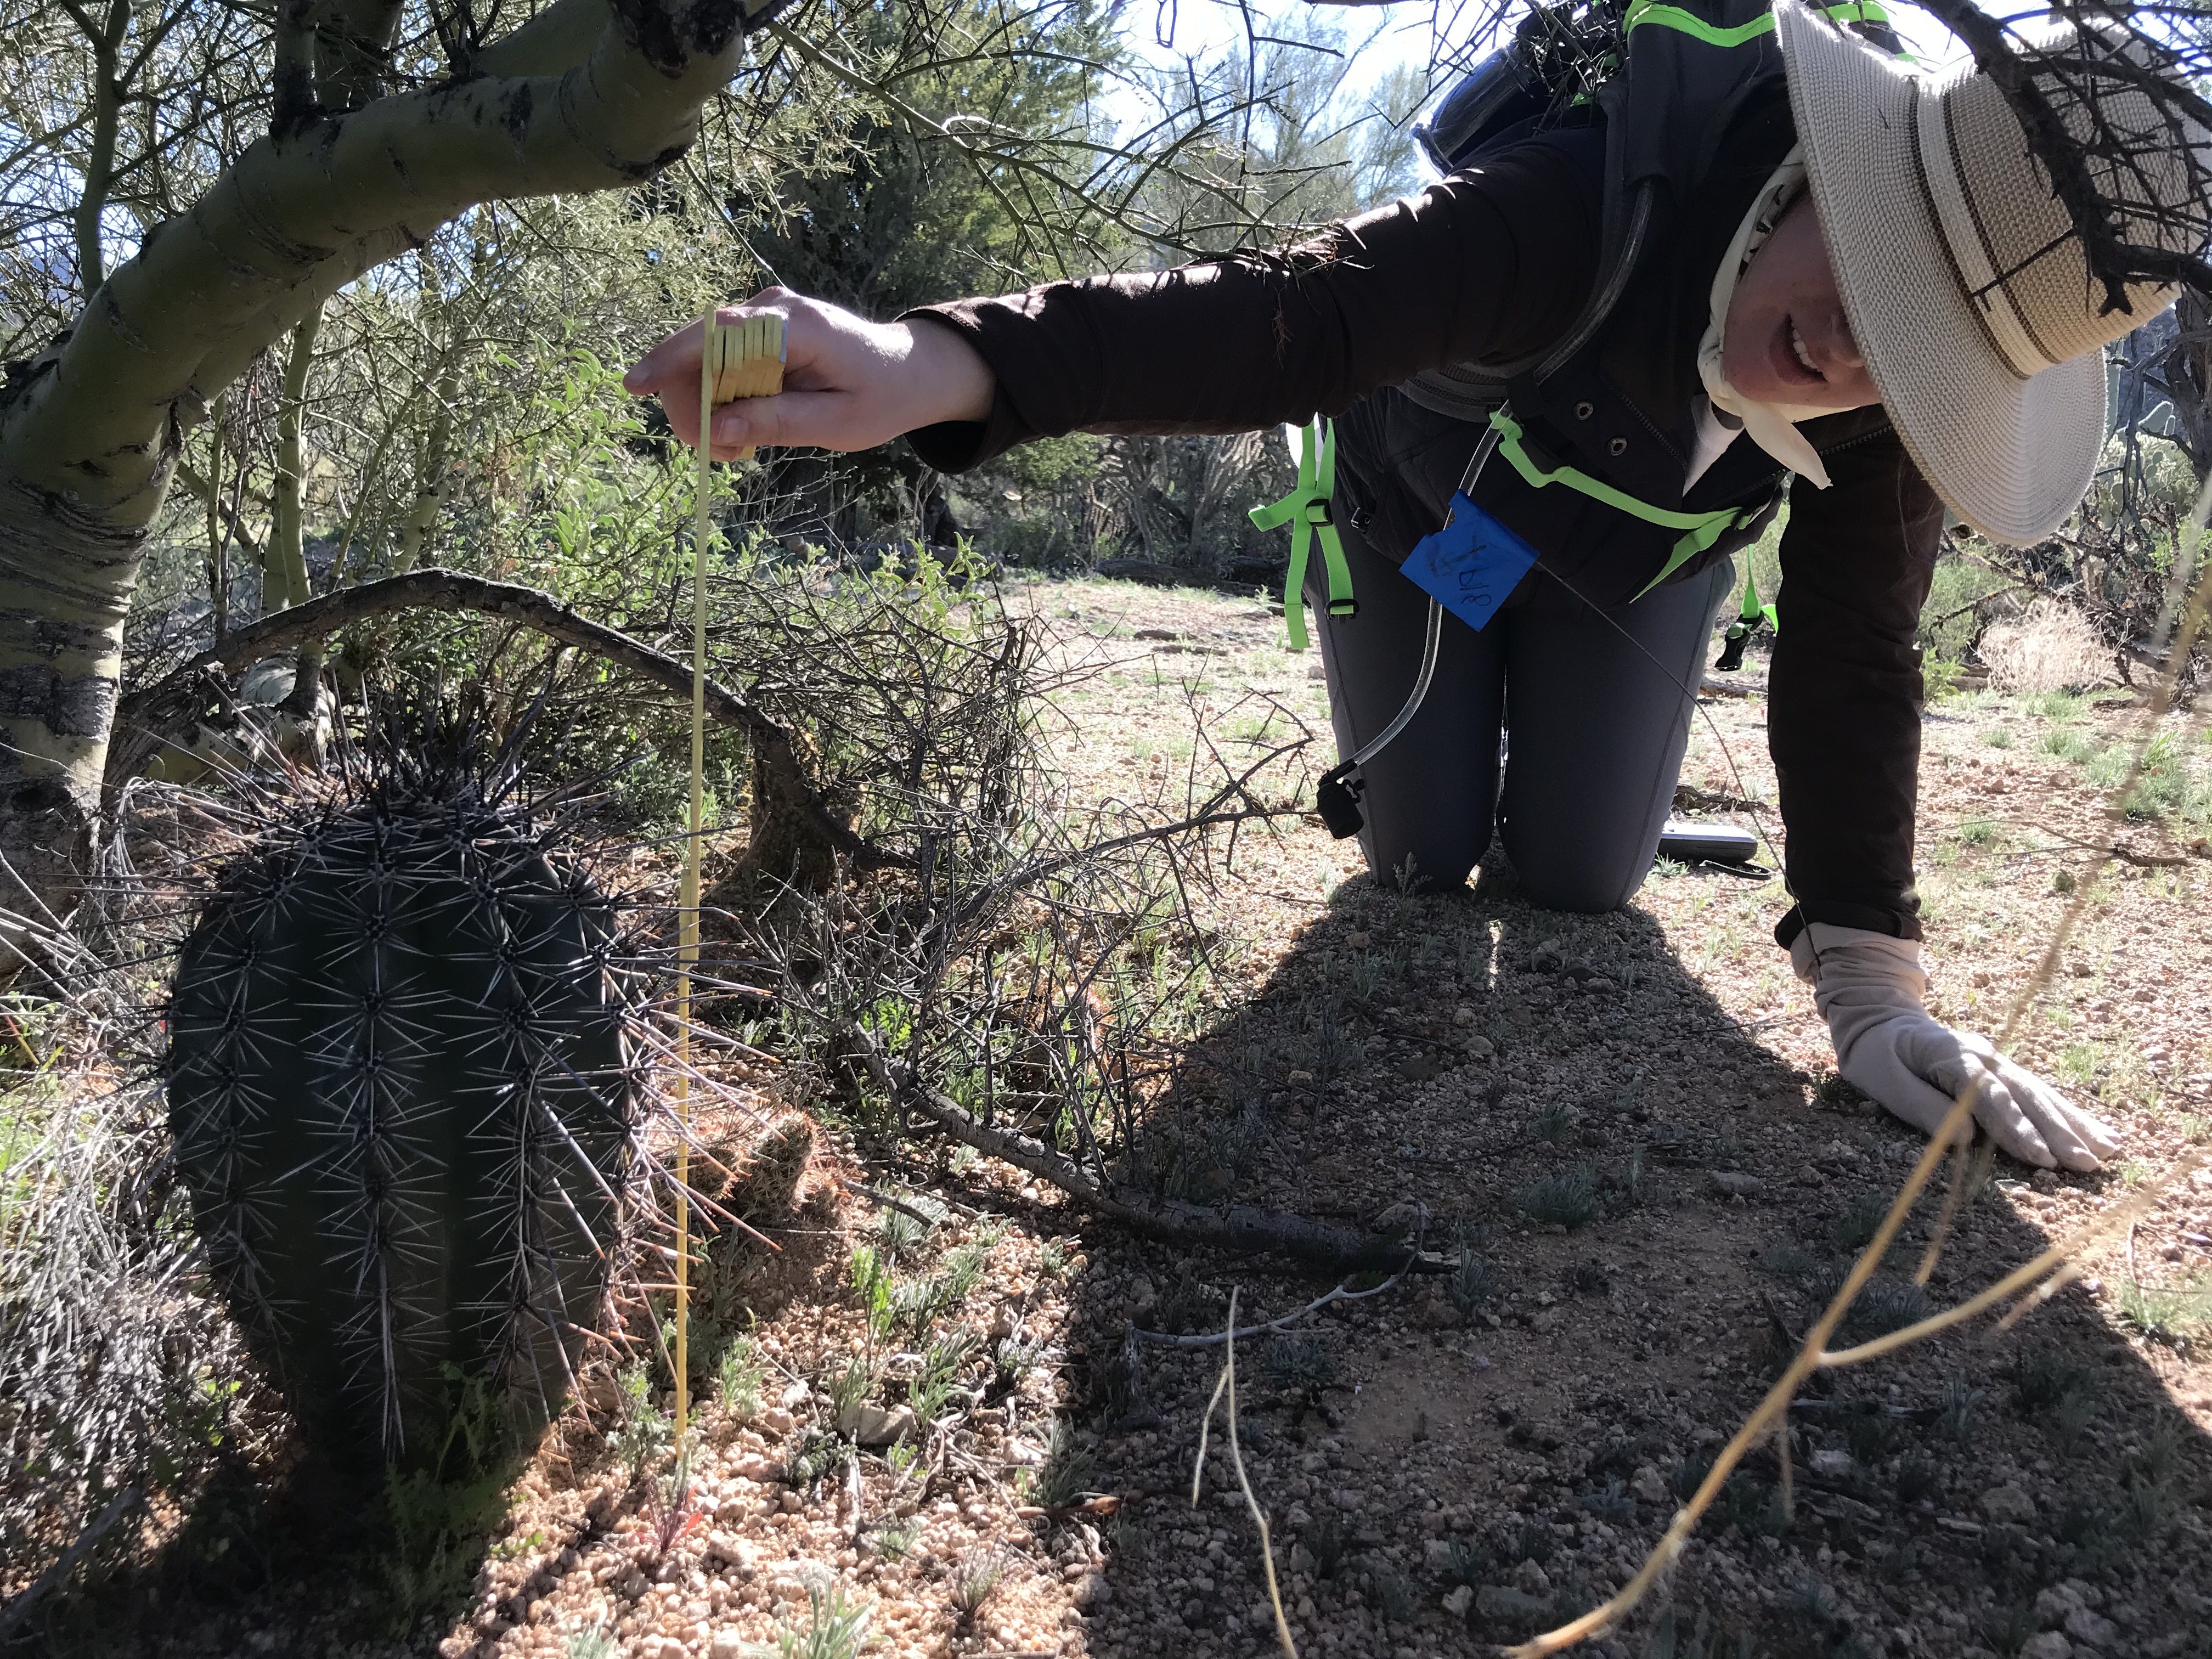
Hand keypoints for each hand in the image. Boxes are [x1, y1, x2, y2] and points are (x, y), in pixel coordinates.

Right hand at [621, 288, 994, 460]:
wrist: (907, 371)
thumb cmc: (880, 397)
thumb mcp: (838, 424)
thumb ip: (779, 422)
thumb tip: (720, 427)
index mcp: (798, 326)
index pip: (720, 335)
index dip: (674, 359)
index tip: (637, 386)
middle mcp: (773, 310)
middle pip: (700, 349)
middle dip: (692, 403)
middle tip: (716, 453)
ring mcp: (763, 316)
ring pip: (702, 357)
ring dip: (704, 406)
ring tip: (734, 448)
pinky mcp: (758, 330)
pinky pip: (718, 361)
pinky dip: (717, 397)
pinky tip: (738, 428)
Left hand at [1791, 924, 2119, 1171]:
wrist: (1880, 1019)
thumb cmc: (1876, 1054)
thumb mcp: (1881, 1079)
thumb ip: (1920, 1106)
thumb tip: (1963, 1141)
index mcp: (1950, 1056)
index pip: (1988, 1095)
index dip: (2015, 1128)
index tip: (2041, 1158)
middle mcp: (1983, 1055)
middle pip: (2025, 1094)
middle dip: (2057, 1131)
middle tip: (2086, 1165)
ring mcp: (1997, 1060)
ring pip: (2040, 1093)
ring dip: (2074, 1124)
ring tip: (2107, 1152)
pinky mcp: (2003, 1070)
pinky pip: (2040, 1092)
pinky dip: (2070, 1114)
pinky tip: (2100, 1133)